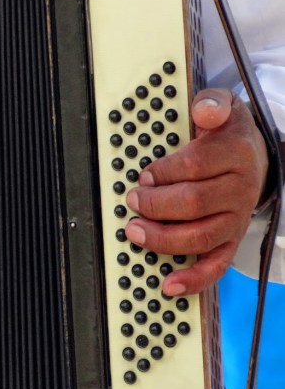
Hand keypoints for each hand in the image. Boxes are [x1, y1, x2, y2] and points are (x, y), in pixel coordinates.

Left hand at [124, 88, 267, 295]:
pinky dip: (192, 278)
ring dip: (162, 238)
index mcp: (236, 155)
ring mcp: (235, 219)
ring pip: (198, 236)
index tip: (144, 174)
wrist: (255, 156)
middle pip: (192, 203)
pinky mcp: (230, 240)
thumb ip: (211, 104)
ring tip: (134, 232)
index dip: (164, 172)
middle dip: (155, 205)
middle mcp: (239, 190)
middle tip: (132, 201)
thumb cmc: (226, 135)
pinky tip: (169, 284)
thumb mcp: (222, 108)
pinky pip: (215, 266)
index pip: (195, 166)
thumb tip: (204, 112)